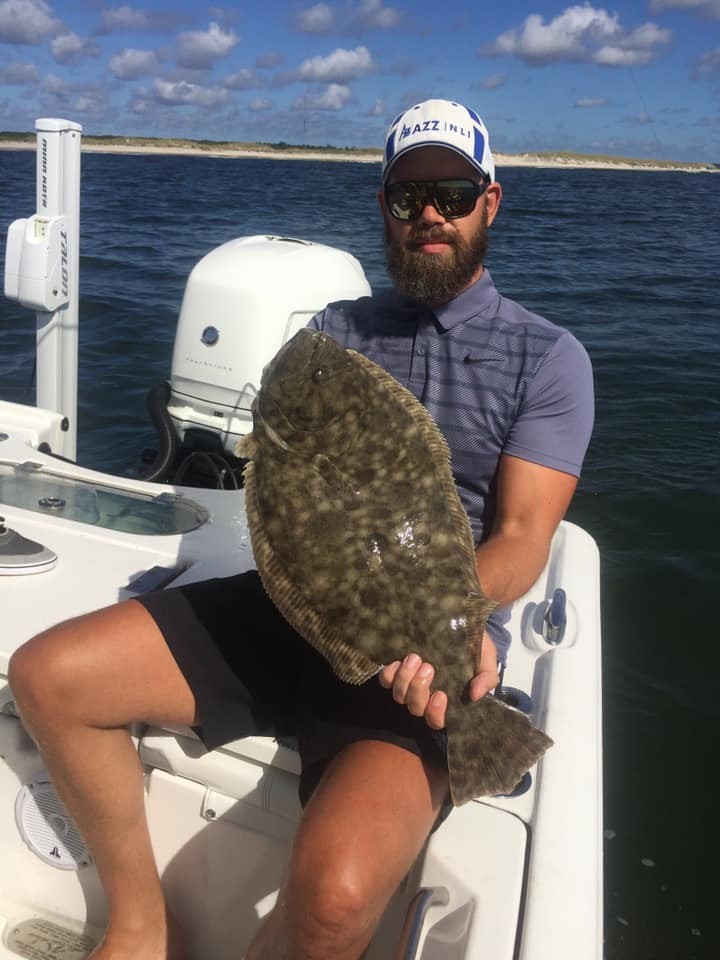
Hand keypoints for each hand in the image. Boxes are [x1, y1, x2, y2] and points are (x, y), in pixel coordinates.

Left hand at [378, 631, 498, 729]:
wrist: (459, 620)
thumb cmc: (474, 644)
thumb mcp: (486, 660)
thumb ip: (486, 678)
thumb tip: (476, 695)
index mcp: (447, 700)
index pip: (437, 721)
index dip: (435, 713)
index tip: (441, 695)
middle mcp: (426, 695)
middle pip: (415, 708)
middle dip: (418, 690)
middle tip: (428, 667)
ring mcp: (409, 683)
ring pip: (399, 695)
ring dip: (405, 680)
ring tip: (415, 658)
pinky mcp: (397, 670)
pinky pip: (386, 681)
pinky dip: (390, 674)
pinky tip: (398, 662)